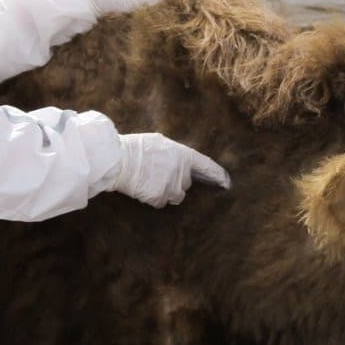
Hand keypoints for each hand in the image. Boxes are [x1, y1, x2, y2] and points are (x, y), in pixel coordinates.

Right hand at [110, 134, 230, 206]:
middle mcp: (181, 172)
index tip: (227, 183)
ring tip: (149, 180)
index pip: (206, 166)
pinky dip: (153, 197)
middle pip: (186, 184)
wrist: (117, 160)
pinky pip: (160, 202)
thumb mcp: (158, 142)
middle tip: (157, 173)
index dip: (218, 175)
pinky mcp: (159, 198)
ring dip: (166, 191)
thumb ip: (173, 154)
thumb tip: (179, 163)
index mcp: (183, 155)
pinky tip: (142, 187)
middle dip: (176, 181)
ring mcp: (171, 186)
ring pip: (175, 195)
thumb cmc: (134, 148)